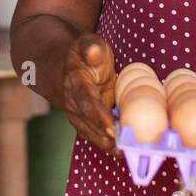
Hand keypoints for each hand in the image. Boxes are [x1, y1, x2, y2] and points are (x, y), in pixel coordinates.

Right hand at [61, 33, 119, 155]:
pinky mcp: (87, 123)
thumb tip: (95, 52)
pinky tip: (125, 151)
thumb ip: (91, 47)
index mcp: (75, 82)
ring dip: (108, 145)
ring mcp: (78, 116)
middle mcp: (74, 103)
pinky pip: (97, 136)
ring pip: (92, 134)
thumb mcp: (87, 43)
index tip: (111, 128)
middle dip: (106, 136)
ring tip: (127, 152)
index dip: (98, 116)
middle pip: (89, 123)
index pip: (86, 101)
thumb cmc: (85, 54)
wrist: (69, 69)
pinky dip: (110, 145)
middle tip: (124, 147)